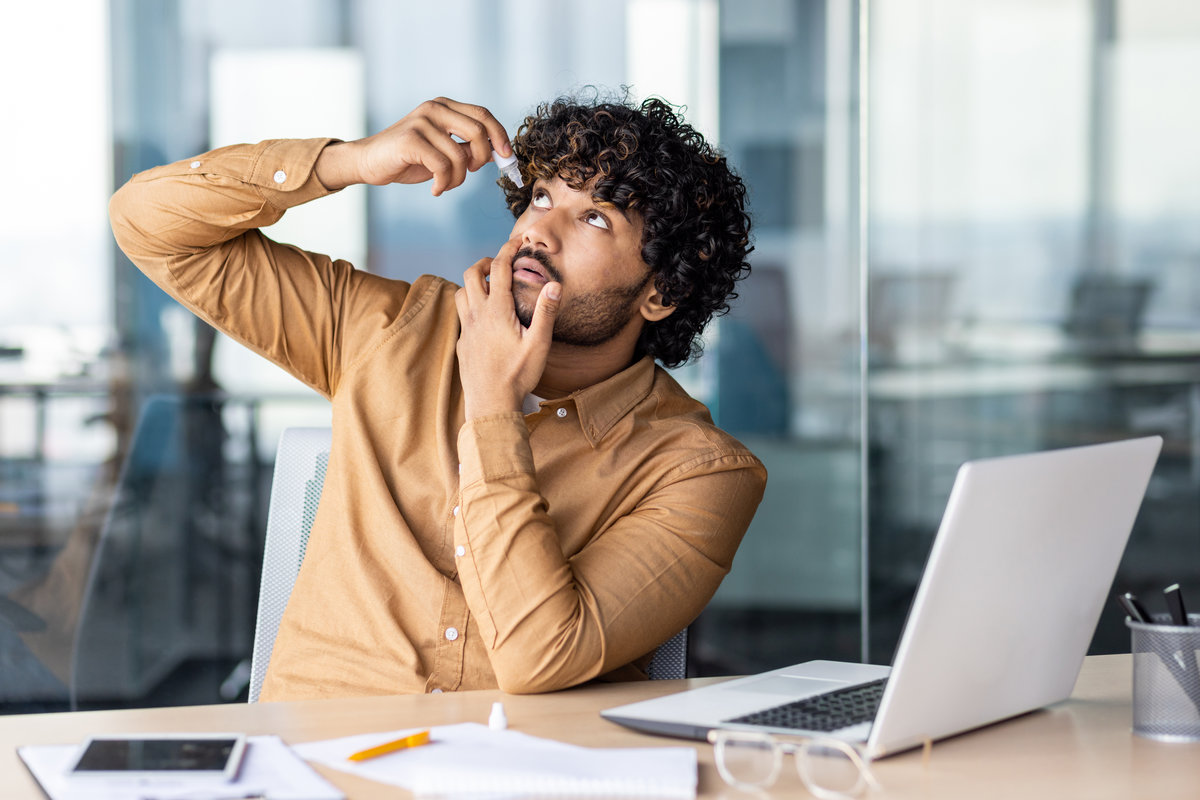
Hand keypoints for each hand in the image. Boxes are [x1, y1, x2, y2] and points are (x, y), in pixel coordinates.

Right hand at [315, 97, 510, 194]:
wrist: (369, 162)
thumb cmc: (408, 158)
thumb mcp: (443, 150)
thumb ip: (467, 147)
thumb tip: (497, 153)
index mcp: (444, 106)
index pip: (483, 115)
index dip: (500, 136)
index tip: (506, 157)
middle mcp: (434, 108)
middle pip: (479, 131)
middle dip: (483, 158)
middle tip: (472, 172)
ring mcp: (421, 121)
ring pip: (461, 155)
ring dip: (458, 178)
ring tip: (445, 185)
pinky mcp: (411, 139)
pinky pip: (442, 166)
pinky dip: (444, 184)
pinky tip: (435, 189)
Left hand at [455, 238, 560, 418]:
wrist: (491, 404)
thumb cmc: (518, 376)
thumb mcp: (538, 345)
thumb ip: (546, 313)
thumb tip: (554, 285)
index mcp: (497, 311)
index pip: (499, 269)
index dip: (508, 250)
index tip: (517, 241)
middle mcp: (477, 315)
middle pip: (472, 274)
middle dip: (486, 262)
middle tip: (500, 264)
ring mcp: (466, 329)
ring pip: (460, 292)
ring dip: (473, 283)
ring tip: (490, 286)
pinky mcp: (461, 343)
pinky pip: (461, 315)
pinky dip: (470, 305)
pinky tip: (484, 317)